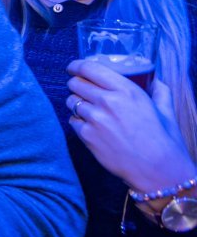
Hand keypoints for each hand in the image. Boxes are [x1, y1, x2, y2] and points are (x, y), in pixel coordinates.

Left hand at [66, 60, 195, 191]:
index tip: (73, 68)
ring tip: (88, 110)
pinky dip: (78, 122)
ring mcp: (95, 119)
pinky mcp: (86, 136)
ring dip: (77, 104)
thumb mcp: (165, 109)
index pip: (89, 68)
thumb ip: (159, 91)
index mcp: (126, 90)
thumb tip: (155, 81)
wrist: (156, 170)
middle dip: (76, 85)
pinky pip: (72, 121)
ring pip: (71, 102)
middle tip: (81, 89)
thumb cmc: (163, 140)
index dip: (77, 66)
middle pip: (75, 84)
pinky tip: (90, 126)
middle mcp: (107, 101)